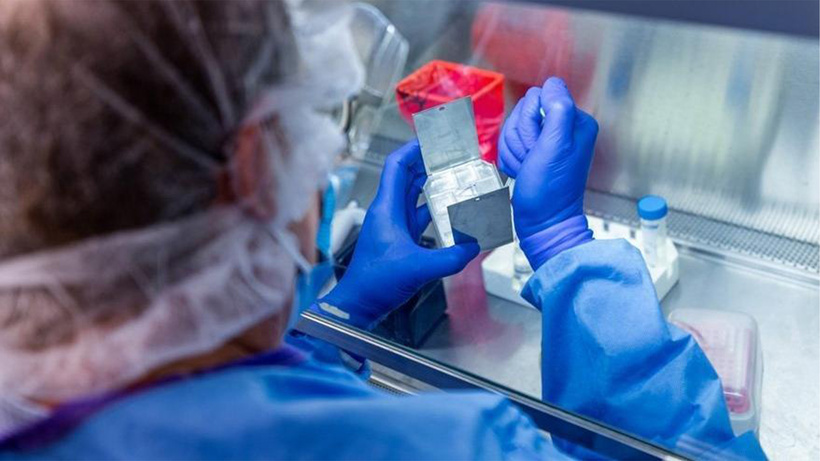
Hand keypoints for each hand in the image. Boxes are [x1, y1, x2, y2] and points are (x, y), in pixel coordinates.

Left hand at [318, 140, 479, 328]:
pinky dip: (434, 210)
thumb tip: (474, 246)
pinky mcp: (400, 241)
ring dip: (432, 185)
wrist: (358, 306)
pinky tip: (451, 212)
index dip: (414, 148)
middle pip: (408, 177)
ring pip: (414, 196)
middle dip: (429, 163)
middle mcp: (388, 213)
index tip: (434, 137)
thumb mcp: (417, 268)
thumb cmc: (374, 283)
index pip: (397, 166)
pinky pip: (419, 217)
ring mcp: (394, 227)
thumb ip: (450, 258)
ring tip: (455, 177)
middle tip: (452, 155)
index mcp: (386, 209)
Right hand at [498, 77, 597, 269]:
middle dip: (520, 137)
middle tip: (532, 159)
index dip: (530, 121)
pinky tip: (522, 172)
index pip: (538, 97)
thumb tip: (553, 84)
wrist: (542, 223)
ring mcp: (547, 141)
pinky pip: (509, 143)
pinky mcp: (533, 152)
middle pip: (523, 111)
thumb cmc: (549, 190)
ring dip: (514, 150)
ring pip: (513, 127)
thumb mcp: (556, 146)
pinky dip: (511, 159)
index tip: (538, 147)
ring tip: (527, 168)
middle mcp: (563, 128)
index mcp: (575, 121)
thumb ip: (558, 110)